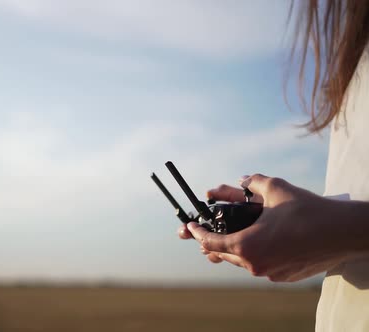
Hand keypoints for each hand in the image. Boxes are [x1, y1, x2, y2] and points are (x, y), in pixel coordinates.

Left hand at [181, 174, 367, 281]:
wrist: (342, 232)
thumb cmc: (307, 210)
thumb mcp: (276, 188)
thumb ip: (253, 181)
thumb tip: (243, 178)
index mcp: (246, 245)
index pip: (210, 242)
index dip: (197, 233)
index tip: (189, 227)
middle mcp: (254, 264)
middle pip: (223, 255)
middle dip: (213, 241)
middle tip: (207, 230)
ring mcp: (269, 273)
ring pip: (242, 262)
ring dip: (234, 249)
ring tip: (231, 236)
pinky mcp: (283, 277)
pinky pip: (261, 267)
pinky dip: (255, 255)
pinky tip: (258, 244)